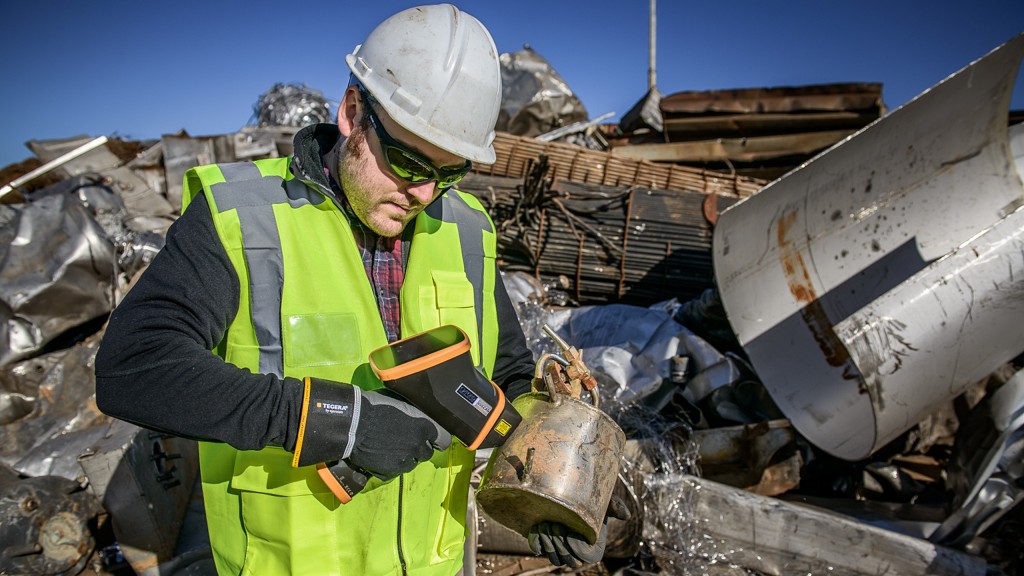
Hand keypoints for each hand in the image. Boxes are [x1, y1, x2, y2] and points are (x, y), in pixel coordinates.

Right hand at [292, 379, 450, 480]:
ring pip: (412, 463)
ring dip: (406, 456)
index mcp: (426, 427)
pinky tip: (382, 454)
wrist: (353, 422)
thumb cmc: (376, 405)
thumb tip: (422, 416)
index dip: (436, 438)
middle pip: (426, 453)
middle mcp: (419, 446)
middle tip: (404, 438)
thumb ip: (418, 413)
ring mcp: (405, 460)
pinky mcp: (390, 471)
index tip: (430, 436)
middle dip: (418, 447)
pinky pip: (397, 470)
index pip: (444, 440)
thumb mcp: (404, 402)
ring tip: (391, 446)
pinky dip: (391, 464)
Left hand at [527, 493, 630, 567]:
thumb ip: (614, 506)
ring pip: (555, 559)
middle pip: (569, 561)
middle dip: (559, 544)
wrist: (565, 492)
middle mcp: (578, 553)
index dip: (575, 547)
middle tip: (554, 523)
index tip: (568, 531)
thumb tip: (626, 515)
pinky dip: (537, 542)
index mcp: (595, 546)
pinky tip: (536, 527)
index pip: (585, 558)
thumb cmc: (589, 498)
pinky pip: (540, 551)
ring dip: (548, 543)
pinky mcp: (546, 544)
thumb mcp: (602, 500)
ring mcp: (561, 550)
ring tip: (545, 524)